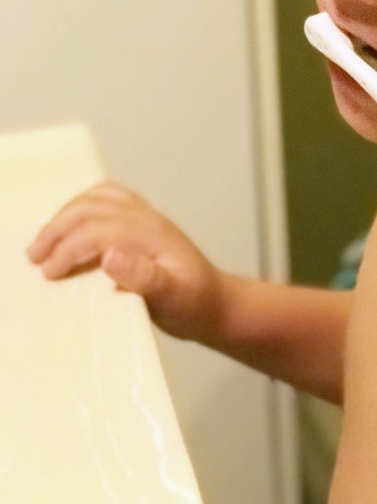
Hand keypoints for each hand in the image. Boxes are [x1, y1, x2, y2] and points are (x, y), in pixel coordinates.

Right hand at [27, 183, 222, 341]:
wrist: (215, 303)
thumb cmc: (193, 305)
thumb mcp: (172, 298)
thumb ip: (143, 278)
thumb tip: (109, 257)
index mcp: (151, 235)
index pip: (98, 229)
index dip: (68, 248)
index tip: (48, 273)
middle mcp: (147, 219)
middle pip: (92, 208)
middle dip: (57, 229)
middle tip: (34, 257)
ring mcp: (145, 217)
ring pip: (97, 199)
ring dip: (65, 216)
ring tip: (43, 243)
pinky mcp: (140, 222)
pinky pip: (107, 200)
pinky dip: (81, 207)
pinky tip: (69, 225)